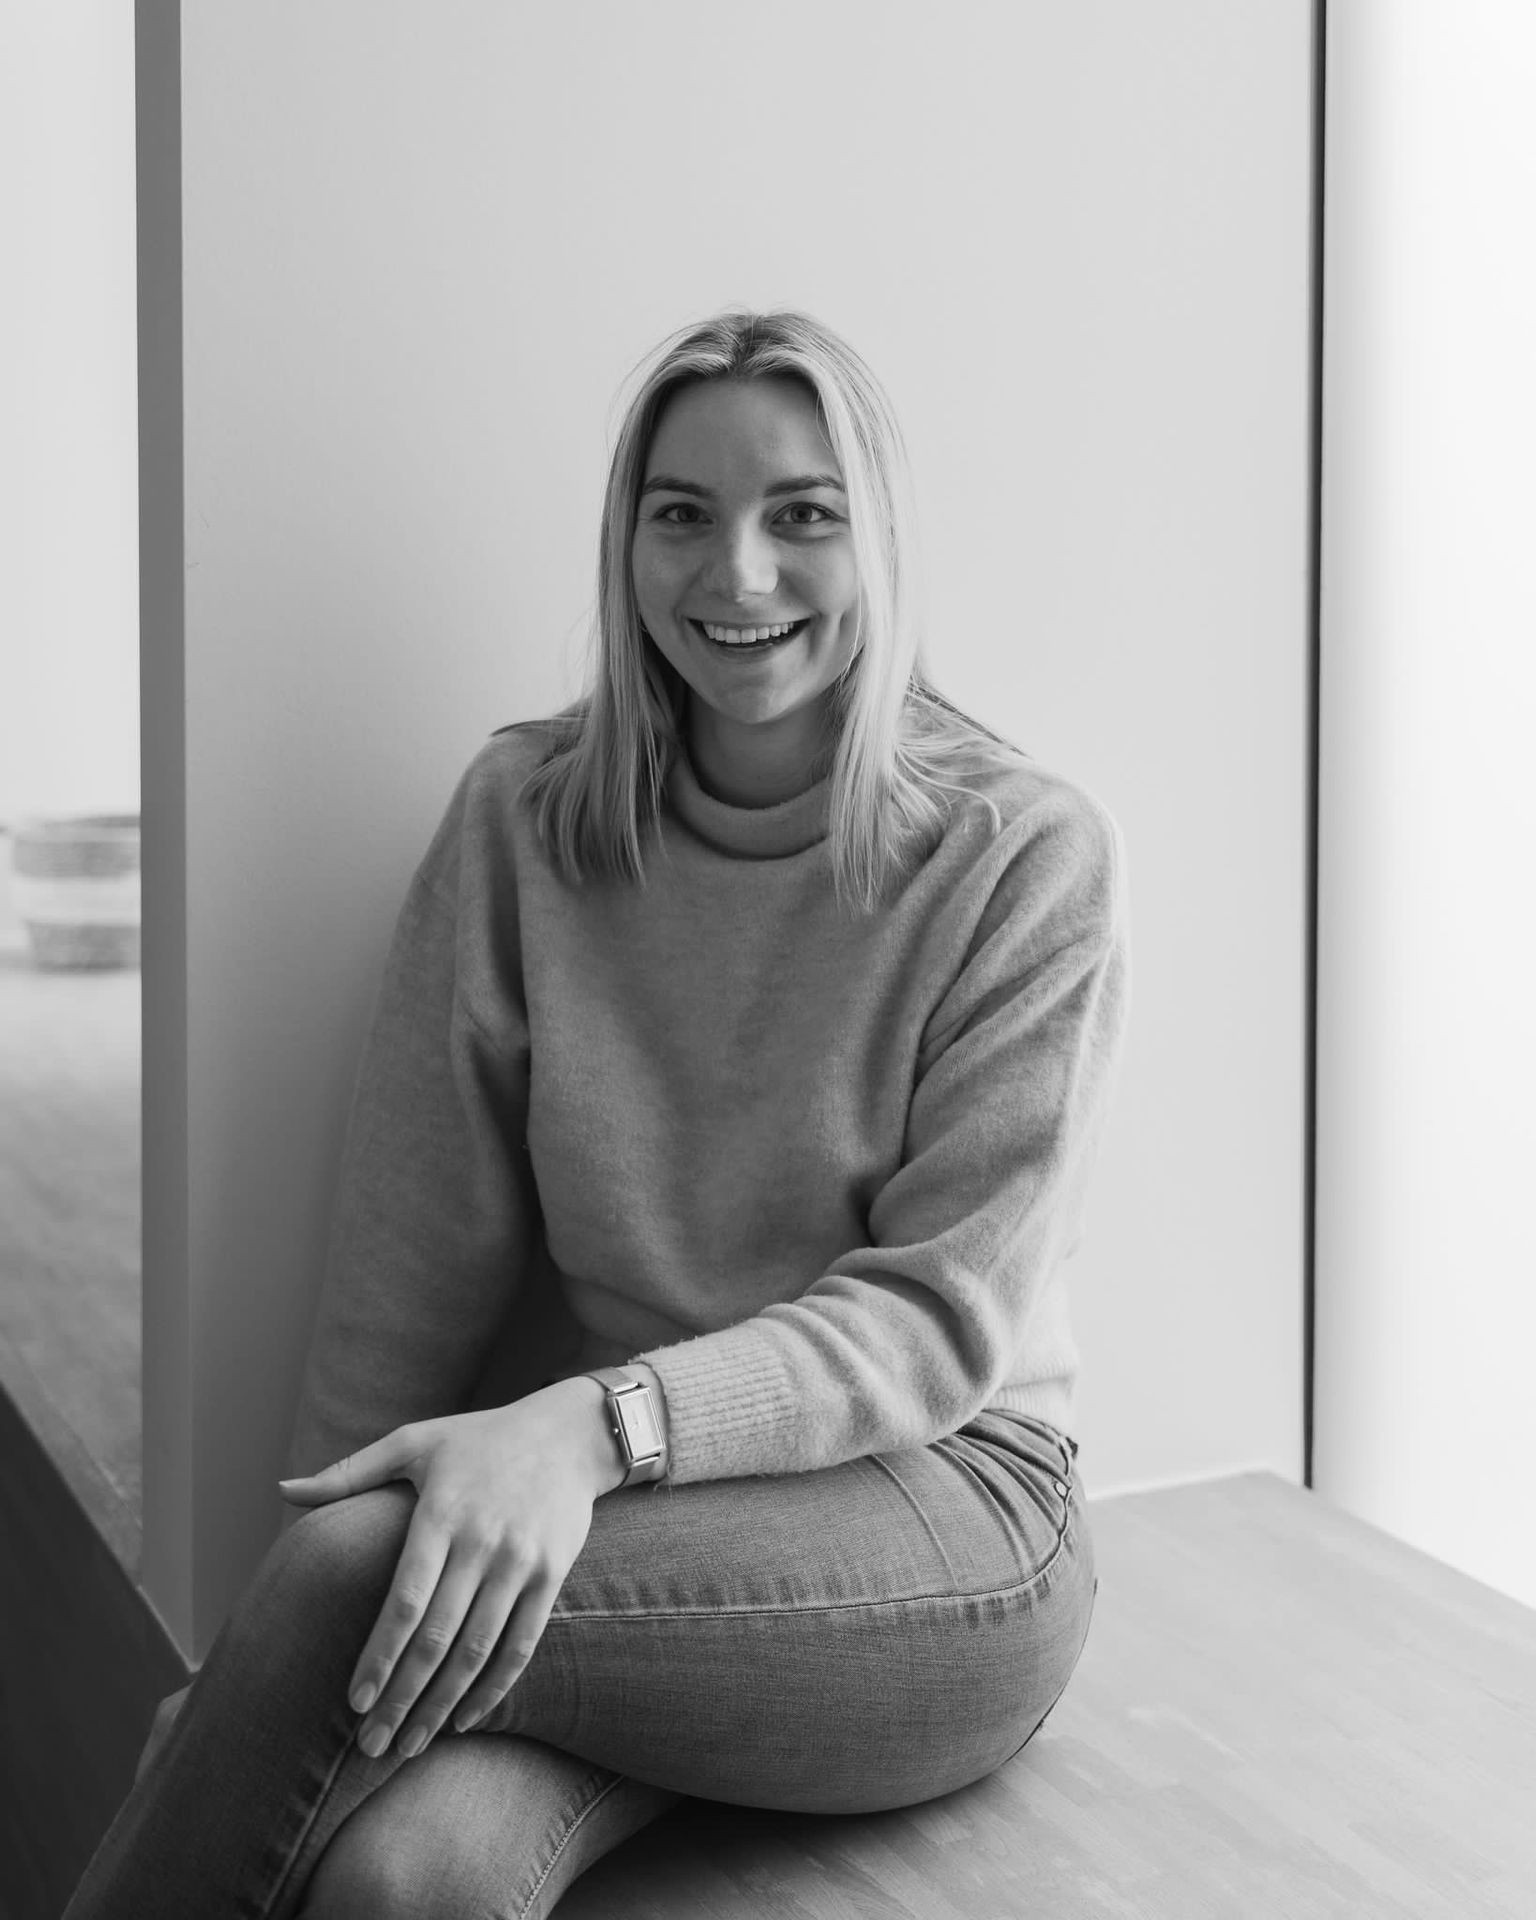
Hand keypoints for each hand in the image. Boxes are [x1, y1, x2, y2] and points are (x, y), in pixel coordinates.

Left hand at [278, 1378, 620, 1759]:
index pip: (404, 1600)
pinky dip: (494, 1688)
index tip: (354, 1701)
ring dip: (442, 1704)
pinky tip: (465, 1718)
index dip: (379, 1655)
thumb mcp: (415, 1442)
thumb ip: (348, 1472)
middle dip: (401, 1697)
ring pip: (477, 1651)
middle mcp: (481, 1542)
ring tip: (409, 1744)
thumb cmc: (480, 1439)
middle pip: (437, 1637)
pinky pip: (522, 1643)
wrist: (570, 1433)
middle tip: (370, 1745)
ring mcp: (520, 1562)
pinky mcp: (552, 1574)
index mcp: (441, 1514)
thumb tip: (282, 1490)